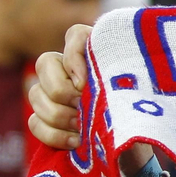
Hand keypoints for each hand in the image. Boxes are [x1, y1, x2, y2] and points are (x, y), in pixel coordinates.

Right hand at [28, 24, 153, 175]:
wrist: (140, 141)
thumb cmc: (141, 107)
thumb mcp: (139, 85)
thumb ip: (118, 70)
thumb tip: (82, 83)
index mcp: (92, 52)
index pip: (75, 35)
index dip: (74, 58)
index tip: (85, 84)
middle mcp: (68, 67)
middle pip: (44, 63)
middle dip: (63, 91)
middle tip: (83, 108)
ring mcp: (52, 93)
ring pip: (35, 94)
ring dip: (59, 114)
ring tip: (83, 126)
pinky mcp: (46, 120)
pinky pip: (35, 123)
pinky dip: (53, 134)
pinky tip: (77, 141)